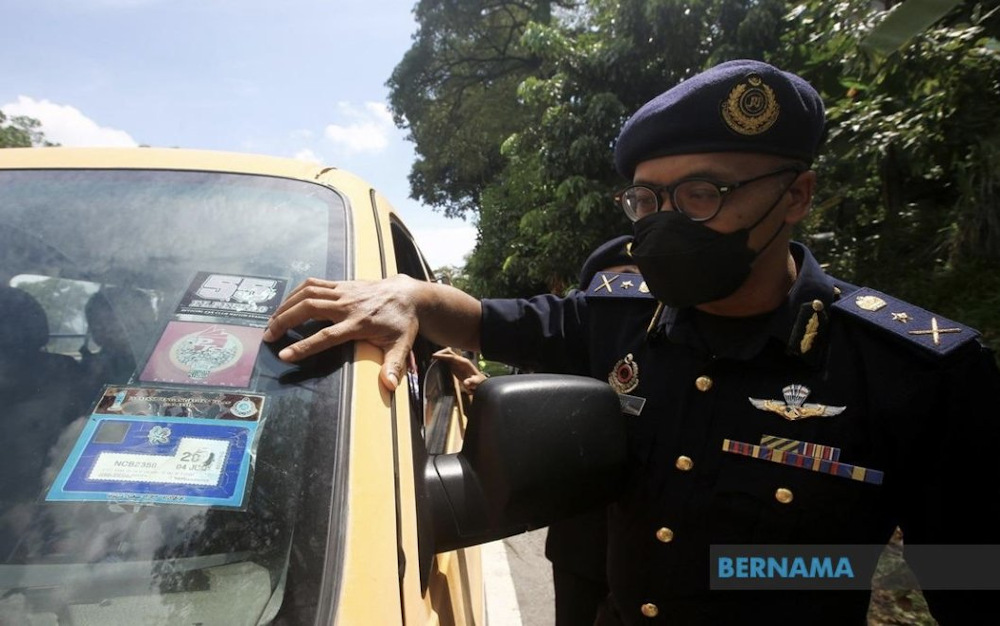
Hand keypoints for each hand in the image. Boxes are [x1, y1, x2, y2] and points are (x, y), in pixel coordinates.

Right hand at [263, 275, 418, 389]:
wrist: (409, 295)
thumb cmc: (403, 323)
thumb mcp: (402, 346)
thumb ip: (393, 365)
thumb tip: (389, 386)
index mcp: (359, 323)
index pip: (326, 336)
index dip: (304, 345)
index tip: (284, 354)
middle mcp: (347, 305)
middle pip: (309, 309)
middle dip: (284, 321)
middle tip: (268, 336)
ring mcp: (343, 292)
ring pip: (307, 293)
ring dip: (286, 305)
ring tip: (271, 321)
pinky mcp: (341, 284)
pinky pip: (313, 284)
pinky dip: (296, 292)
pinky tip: (287, 304)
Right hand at [432, 347, 487, 393]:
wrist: (479, 384)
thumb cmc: (478, 383)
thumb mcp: (475, 383)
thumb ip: (471, 382)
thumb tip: (466, 383)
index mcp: (464, 362)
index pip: (452, 357)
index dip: (443, 356)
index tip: (434, 356)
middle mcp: (460, 361)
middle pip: (449, 352)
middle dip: (441, 353)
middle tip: (432, 357)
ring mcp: (457, 363)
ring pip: (448, 355)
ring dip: (441, 355)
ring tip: (432, 359)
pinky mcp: (455, 367)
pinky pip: (447, 360)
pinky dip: (442, 360)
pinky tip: (436, 363)